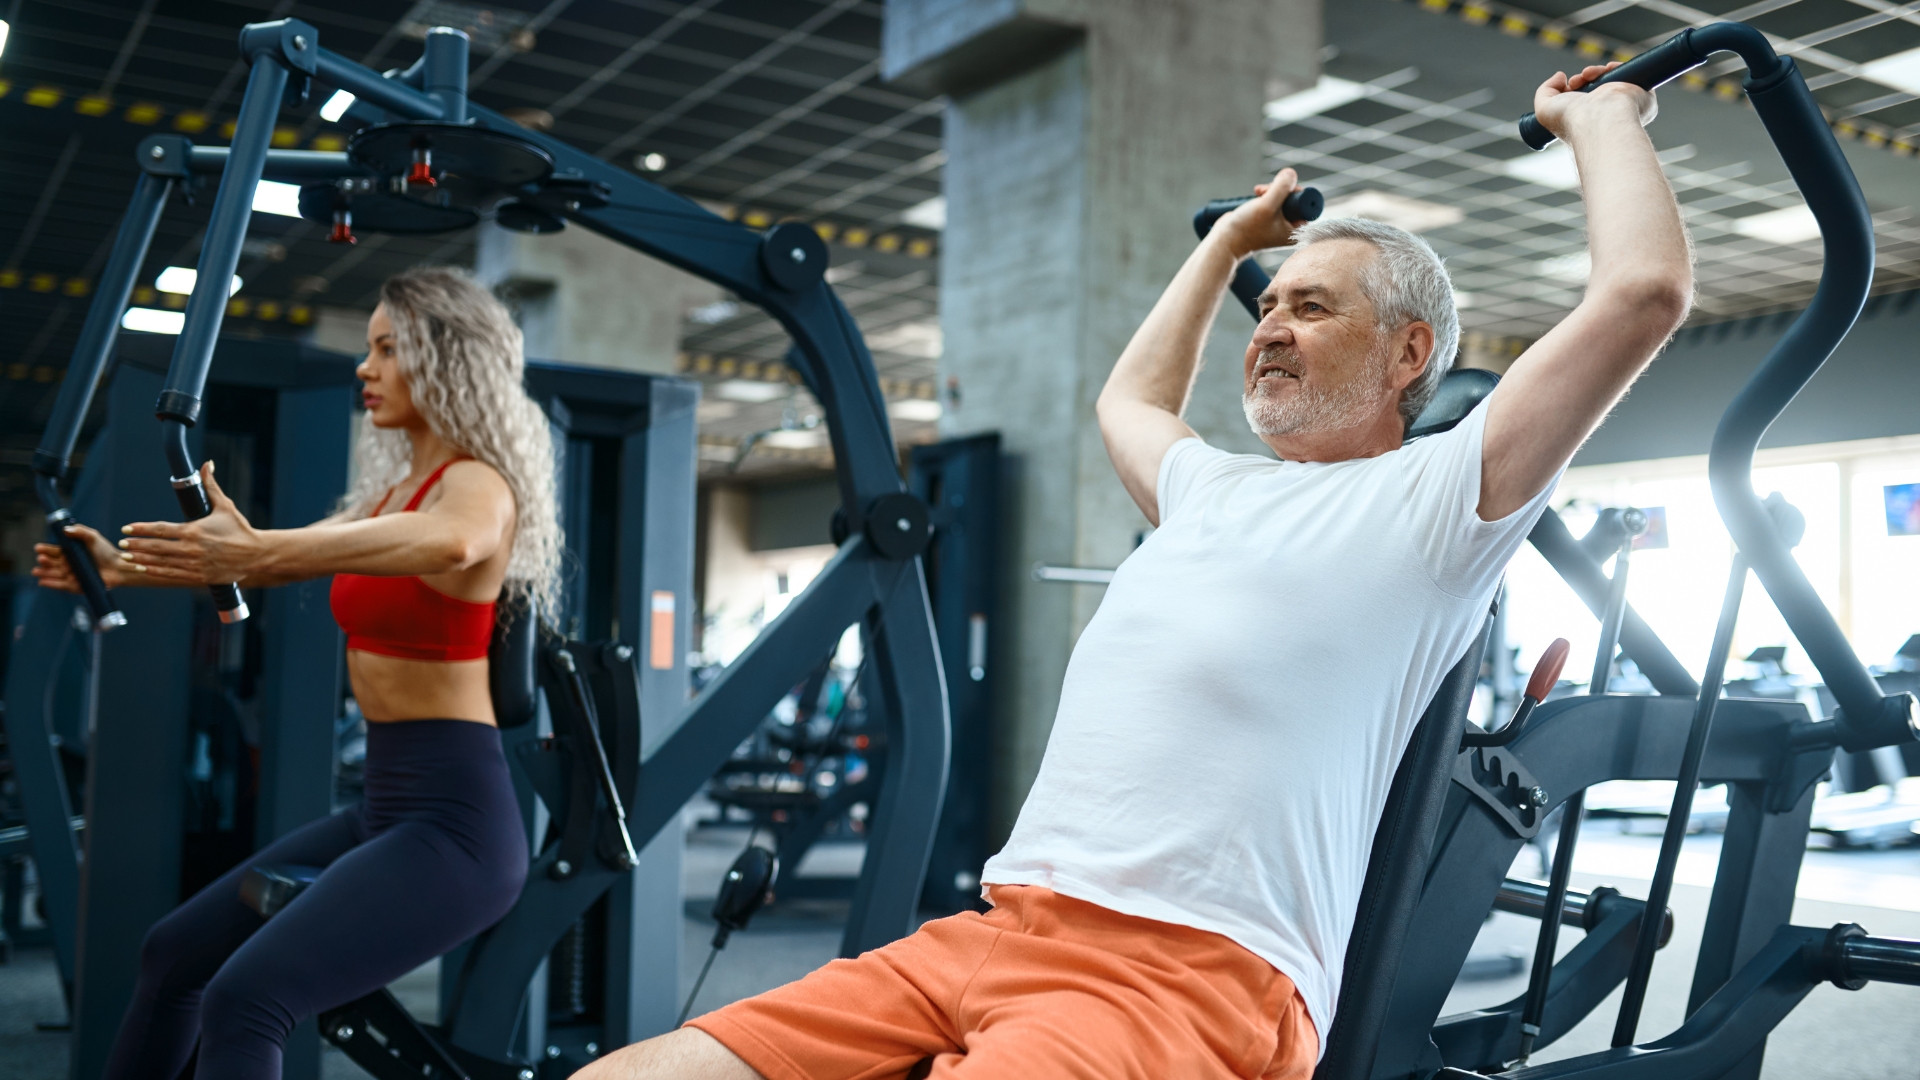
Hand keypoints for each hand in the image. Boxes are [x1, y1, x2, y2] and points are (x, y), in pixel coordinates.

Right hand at [33, 523, 143, 591]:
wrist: (119, 567)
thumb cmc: (106, 552)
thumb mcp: (93, 537)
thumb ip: (80, 531)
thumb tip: (65, 529)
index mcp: (71, 553)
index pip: (55, 551)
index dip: (46, 550)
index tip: (38, 548)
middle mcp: (70, 564)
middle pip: (53, 563)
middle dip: (45, 561)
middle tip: (41, 559)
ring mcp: (72, 575)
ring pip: (55, 574)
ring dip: (45, 573)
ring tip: (37, 571)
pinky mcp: (76, 586)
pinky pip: (62, 585)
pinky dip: (52, 584)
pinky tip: (42, 582)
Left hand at [117, 461, 263, 585]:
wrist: (257, 554)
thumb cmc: (240, 529)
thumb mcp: (225, 506)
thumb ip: (211, 486)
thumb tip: (207, 465)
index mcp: (194, 530)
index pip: (161, 529)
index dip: (141, 528)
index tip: (127, 528)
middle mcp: (191, 548)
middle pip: (156, 547)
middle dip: (136, 545)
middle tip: (122, 543)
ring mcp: (194, 564)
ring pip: (161, 562)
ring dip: (141, 559)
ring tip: (127, 557)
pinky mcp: (199, 576)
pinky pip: (171, 574)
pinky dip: (155, 571)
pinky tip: (144, 568)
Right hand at [1214, 167, 1303, 258]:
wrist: (1225, 239)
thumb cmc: (1246, 228)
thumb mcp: (1267, 205)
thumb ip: (1282, 188)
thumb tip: (1291, 173)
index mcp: (1296, 231)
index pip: (1307, 203)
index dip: (1295, 192)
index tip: (1281, 191)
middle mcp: (1290, 228)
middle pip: (1295, 198)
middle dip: (1281, 189)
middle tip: (1266, 191)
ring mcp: (1279, 224)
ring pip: (1283, 197)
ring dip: (1272, 190)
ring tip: (1258, 193)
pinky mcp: (1268, 219)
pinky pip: (1274, 200)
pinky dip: (1266, 194)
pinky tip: (1257, 193)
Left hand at [1533, 62, 1655, 142]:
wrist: (1599, 119)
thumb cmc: (1571, 120)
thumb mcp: (1544, 108)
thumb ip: (1545, 91)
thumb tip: (1560, 77)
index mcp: (1587, 121)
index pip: (1583, 99)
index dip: (1574, 86)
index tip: (1569, 85)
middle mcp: (1607, 114)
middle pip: (1597, 87)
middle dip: (1585, 77)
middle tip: (1578, 80)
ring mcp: (1625, 105)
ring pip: (1613, 78)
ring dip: (1599, 71)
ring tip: (1590, 75)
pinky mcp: (1643, 95)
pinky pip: (1634, 73)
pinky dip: (1619, 66)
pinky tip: (1608, 69)